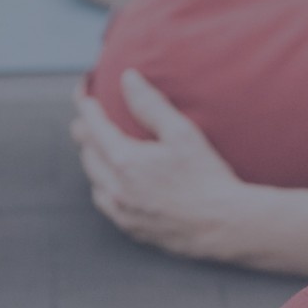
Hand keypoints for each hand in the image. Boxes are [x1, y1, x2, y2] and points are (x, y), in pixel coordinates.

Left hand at [72, 70, 264, 262]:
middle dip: (86, 133)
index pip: (93, 126)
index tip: (84, 93)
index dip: (86, 106)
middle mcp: (116, 187)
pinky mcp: (131, 229)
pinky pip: (106, 204)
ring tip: (98, 149)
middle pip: (88, 154)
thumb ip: (151, 104)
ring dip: (93, 161)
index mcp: (125, 160)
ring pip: (94, 180)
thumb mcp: (182, 133)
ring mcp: (122, 211)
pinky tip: (114, 184)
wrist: (224, 225)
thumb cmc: (207, 176)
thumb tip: (127, 78)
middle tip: (88, 120)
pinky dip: (104, 188)